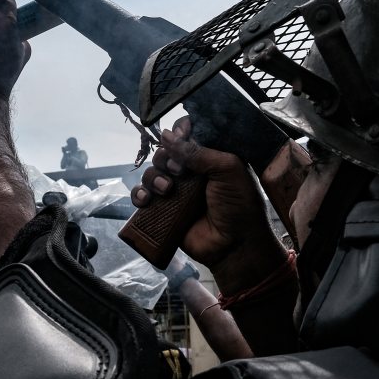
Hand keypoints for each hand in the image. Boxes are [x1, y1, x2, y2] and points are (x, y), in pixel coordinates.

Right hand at [131, 117, 283, 292]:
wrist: (235, 245)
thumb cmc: (239, 205)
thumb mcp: (227, 169)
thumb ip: (198, 152)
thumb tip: (167, 135)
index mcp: (209, 157)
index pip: (187, 135)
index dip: (179, 133)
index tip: (179, 136)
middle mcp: (191, 171)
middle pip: (165, 152)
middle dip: (166, 158)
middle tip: (179, 171)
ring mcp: (176, 191)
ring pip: (152, 172)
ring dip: (154, 177)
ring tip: (167, 190)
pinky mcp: (165, 209)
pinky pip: (142, 196)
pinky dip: (139, 194)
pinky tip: (147, 200)